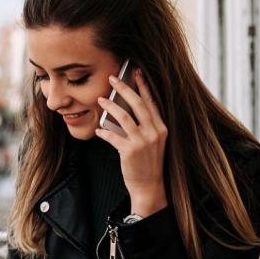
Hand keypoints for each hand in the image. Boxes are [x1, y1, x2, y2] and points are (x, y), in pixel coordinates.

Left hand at [95, 69, 168, 216]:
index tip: (135, 73)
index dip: (143, 86)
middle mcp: (154, 132)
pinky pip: (112, 136)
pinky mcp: (130, 151)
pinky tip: (98, 130)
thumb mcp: (152, 142)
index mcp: (161, 127)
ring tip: (100, 99)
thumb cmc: (148, 162)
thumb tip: (124, 108)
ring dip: (110, 106)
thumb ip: (143, 126)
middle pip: (137, 104)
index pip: (151, 102)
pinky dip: (104, 132)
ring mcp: (143, 141)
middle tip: (112, 78)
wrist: (149, 186)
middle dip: (124, 88)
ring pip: (123, 116)